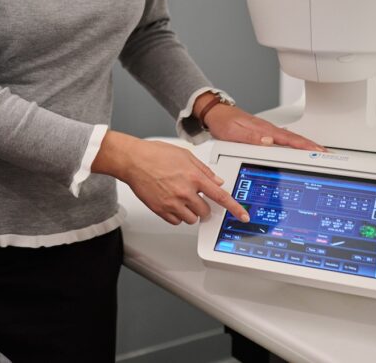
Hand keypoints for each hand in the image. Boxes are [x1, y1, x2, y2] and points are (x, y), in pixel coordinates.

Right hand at [92, 132, 249, 225]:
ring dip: (190, 212)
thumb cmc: (155, 154)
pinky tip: (171, 203)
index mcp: (193, 177)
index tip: (242, 216)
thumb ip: (204, 170)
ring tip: (180, 198)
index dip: (234, 208)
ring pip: (191, 219)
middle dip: (203, 207)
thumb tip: (217, 182)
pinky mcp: (160, 210)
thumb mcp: (185, 155)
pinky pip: (176, 221)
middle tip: (195, 197)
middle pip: (205, 211)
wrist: (132, 160)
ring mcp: (172, 203)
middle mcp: (184, 192)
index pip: (220, 197)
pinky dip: (177, 216)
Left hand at [203, 103, 325, 151]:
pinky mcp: (264, 133)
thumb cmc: (223, 122)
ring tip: (319, 152)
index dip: (306, 146)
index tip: (319, 151)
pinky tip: (298, 146)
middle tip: (327, 153)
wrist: (216, 113)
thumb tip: (268, 142)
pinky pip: (284, 139)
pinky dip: (295, 143)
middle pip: (295, 139)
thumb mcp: (233, 133)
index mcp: (264, 130)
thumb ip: (250, 138)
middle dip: (313, 146)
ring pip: (291, 138)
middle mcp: (268, 130)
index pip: (290, 139)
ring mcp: (268, 131)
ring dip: (306, 145)